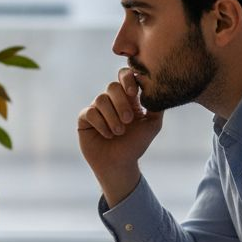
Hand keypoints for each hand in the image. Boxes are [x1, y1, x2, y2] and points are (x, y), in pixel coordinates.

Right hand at [77, 67, 164, 206]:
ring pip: (101, 99)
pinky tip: (108, 135)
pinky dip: (101, 124)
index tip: (133, 93)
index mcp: (127, 98)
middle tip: (128, 120)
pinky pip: (90, 112)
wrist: (119, 165)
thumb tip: (156, 88)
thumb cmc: (135, 145)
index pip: (125, 76)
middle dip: (121, 102)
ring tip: (119, 132)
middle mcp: (111, 100)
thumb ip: (157, 106)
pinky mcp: (84, 118)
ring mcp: (97, 108)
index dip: (128, 79)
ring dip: (112, 117)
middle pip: (112, 86)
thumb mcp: (152, 125)